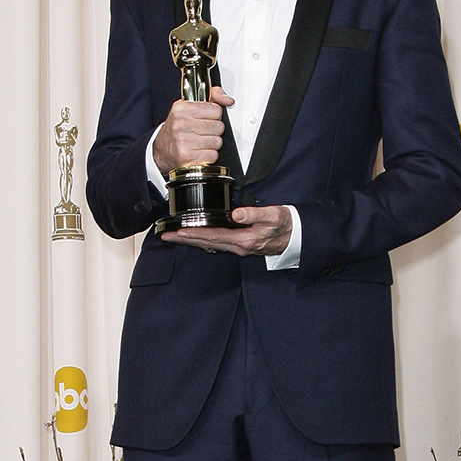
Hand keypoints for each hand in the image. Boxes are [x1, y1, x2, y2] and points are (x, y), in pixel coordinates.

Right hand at [153, 86, 234, 172]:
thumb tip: (229, 100)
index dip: (214, 116)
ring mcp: (183, 140)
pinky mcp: (187, 157)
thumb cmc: (177, 130)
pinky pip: (213, 155)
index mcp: (182, 108)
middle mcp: (181, 123)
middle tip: (202, 133)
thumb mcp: (189, 108)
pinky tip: (199, 152)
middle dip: (214, 131)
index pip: (216, 110)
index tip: (205, 120)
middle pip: (219, 127)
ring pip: (217, 142)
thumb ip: (212, 98)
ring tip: (200, 143)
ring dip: (212, 144)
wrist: (161, 152)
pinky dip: (208, 156)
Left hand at [161, 205, 292, 257]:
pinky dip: (201, 240)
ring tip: (173, 236)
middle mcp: (238, 246)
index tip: (179, 230)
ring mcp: (237, 247)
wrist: (295, 237)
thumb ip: (255, 214)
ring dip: (190, 241)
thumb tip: (236, 214)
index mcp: (244, 240)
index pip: (214, 236)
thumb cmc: (285, 225)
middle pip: (205, 243)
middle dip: (185, 239)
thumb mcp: (273, 216)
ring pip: (208, 245)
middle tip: (165, 235)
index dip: (195, 233)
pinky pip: (215, 243)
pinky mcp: (238, 244)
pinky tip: (193, 237)